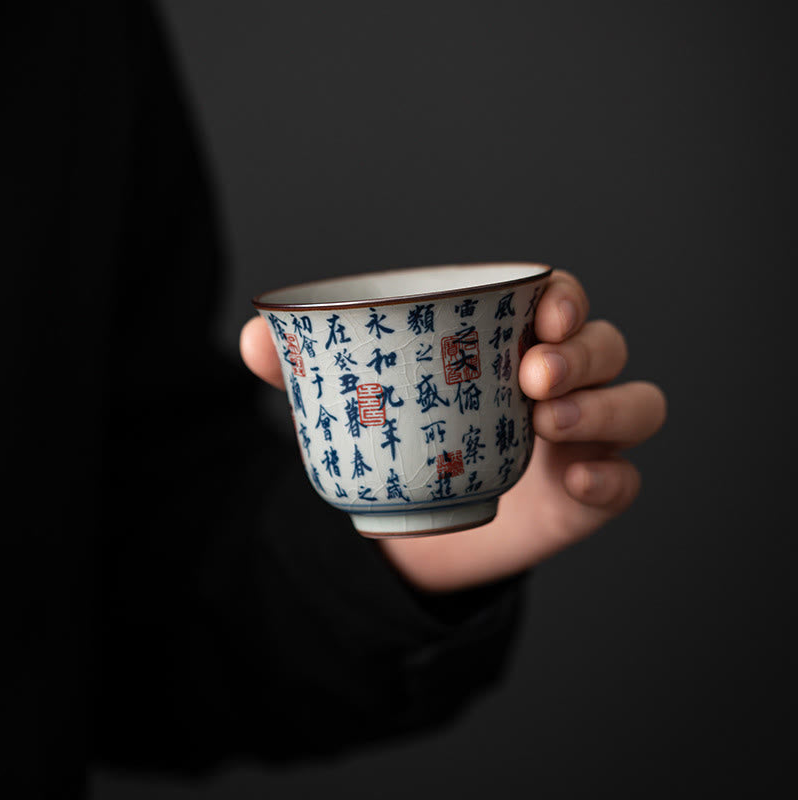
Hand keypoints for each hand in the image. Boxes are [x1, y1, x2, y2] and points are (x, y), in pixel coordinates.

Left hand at [240, 270, 665, 593]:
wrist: (425, 523)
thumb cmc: (406, 440)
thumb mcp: (360, 402)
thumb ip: (309, 371)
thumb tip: (253, 339)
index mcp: (512, 344)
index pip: (561, 300)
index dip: (565, 294)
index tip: (542, 305)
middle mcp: (562, 383)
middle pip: (606, 346)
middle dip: (581, 352)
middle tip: (532, 374)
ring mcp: (585, 437)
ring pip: (636, 404)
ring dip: (604, 406)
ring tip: (546, 423)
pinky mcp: (591, 491)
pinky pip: (627, 480)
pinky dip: (611, 476)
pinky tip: (575, 481)